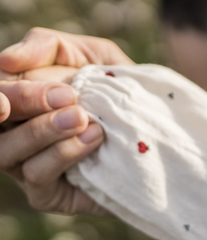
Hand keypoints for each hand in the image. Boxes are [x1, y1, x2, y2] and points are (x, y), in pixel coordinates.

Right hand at [0, 27, 131, 215]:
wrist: (158, 130)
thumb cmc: (117, 88)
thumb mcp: (91, 55)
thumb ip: (47, 45)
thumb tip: (6, 59)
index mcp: (14, 98)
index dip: (8, 91)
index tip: (38, 87)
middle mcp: (11, 131)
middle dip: (25, 103)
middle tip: (69, 97)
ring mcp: (24, 164)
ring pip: (7, 152)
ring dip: (43, 132)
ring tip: (82, 118)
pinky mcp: (46, 194)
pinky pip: (37, 175)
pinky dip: (62, 155)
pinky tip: (93, 139)